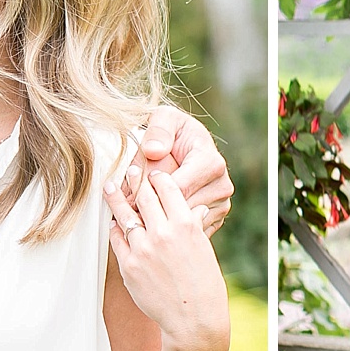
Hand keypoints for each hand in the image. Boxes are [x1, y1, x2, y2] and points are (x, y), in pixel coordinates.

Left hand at [106, 168, 231, 350]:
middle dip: (134, 180)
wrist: (192, 319)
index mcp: (186, 224)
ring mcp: (143, 249)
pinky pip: (117, 240)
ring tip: (108, 187)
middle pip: (143, 196)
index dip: (158, 177)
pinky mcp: (129, 266)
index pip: (167, 188)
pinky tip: (113, 222)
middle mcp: (163, 233)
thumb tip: (192, 208)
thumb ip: (193, 226)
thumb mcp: (203, 248)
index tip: (152, 173)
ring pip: (124, 215)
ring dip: (116, 199)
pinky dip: (114, 229)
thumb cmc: (203, 284)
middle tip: (128, 170)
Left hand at [136, 106, 232, 237]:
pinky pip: (188, 232)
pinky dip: (169, 230)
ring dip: (158, 223)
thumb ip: (157, 130)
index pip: (175, 188)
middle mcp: (222, 186)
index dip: (148, 191)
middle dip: (151, 210)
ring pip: (182, 224)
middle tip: (127, 209)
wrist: (190, 144)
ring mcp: (221, 205)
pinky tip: (154, 221)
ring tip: (138, 215)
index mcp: (211, 163)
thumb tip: (153, 151)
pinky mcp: (216, 218)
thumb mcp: (164, 119)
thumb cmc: (173, 131)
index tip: (130, 189)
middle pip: (178, 209)